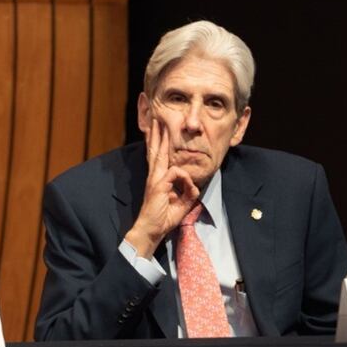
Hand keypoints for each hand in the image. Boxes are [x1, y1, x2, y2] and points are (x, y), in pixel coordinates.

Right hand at [124, 119, 199, 257]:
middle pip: (155, 149)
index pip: (158, 157)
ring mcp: (155, 179)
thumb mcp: (181, 203)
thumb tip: (194, 184)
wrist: (151, 229)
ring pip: (159, 153)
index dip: (158, 143)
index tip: (158, 130)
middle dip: (156, 133)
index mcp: (158, 179)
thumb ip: (188, 191)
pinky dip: (185, 180)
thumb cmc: (163, 218)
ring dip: (160, 137)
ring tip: (159, 122)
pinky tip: (187, 189)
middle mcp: (154, 175)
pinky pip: (176, 173)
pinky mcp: (158, 184)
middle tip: (157, 117)